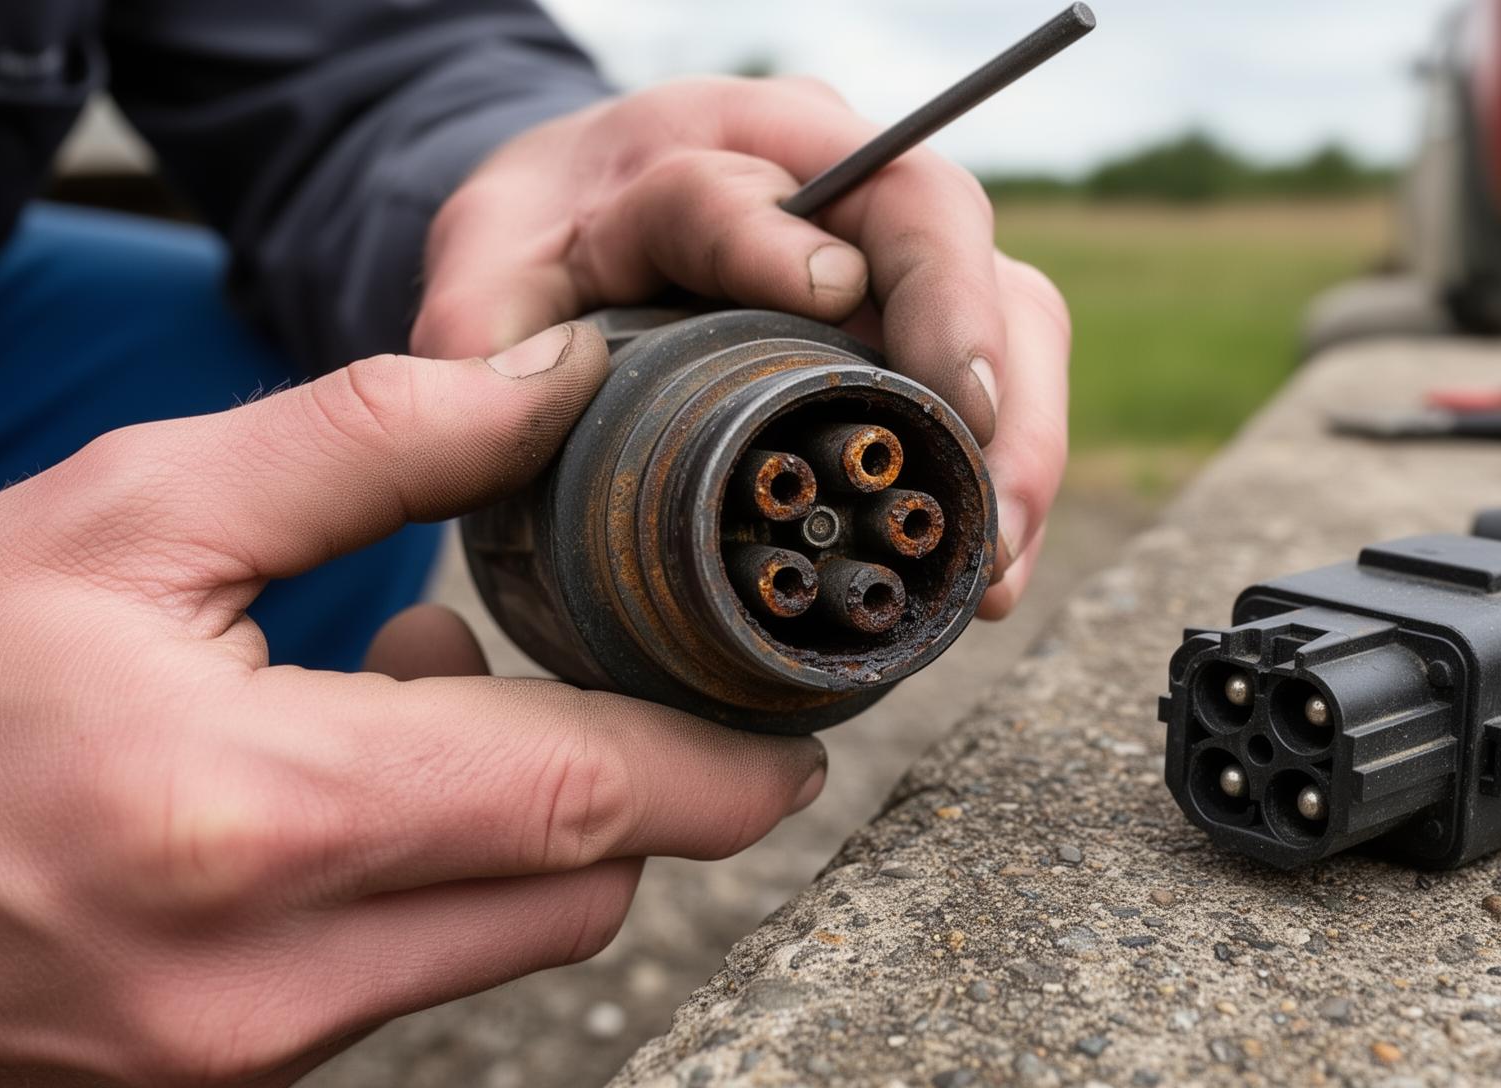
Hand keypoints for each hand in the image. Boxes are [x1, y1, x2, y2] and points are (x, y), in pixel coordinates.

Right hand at [0, 325, 826, 1085]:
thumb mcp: (134, 513)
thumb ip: (370, 443)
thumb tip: (557, 386)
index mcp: (255, 820)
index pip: (581, 803)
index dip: (720, 764)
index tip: (794, 728)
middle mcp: (266, 980)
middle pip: (577, 891)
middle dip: (633, 786)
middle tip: (603, 665)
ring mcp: (242, 1056)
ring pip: (503, 941)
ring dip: (522, 824)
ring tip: (411, 690)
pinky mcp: (222, 1079)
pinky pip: (408, 976)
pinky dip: (432, 878)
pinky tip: (345, 780)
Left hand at [411, 77, 1069, 616]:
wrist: (588, 228)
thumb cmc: (543, 249)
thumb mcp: (485, 276)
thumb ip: (484, 337)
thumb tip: (536, 406)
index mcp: (707, 145)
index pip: (762, 174)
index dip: (793, 243)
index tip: (830, 305)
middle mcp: (829, 175)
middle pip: (940, 228)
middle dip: (976, 357)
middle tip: (971, 496)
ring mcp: (894, 244)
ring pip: (1007, 301)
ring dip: (1016, 437)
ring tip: (992, 566)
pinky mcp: (928, 316)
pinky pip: (1001, 370)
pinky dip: (1004, 470)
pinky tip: (989, 565)